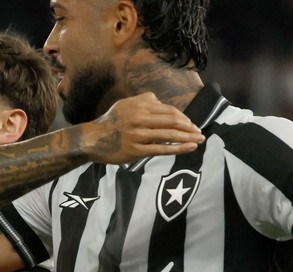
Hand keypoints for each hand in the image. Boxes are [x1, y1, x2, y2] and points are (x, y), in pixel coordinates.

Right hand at [82, 93, 203, 163]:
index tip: (191, 124)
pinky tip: (189, 148)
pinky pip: (162, 149)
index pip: (169, 111)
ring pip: (169, 135)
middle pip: (172, 121)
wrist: (93, 139)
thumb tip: (160, 101)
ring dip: (188, 137)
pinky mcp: (136, 150)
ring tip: (199, 140)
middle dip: (189, 127)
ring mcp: (138, 135)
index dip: (184, 117)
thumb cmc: (111, 122)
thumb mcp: (125, 104)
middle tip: (200, 132)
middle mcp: (140, 119)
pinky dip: (178, 148)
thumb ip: (144, 100)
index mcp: (140, 106)